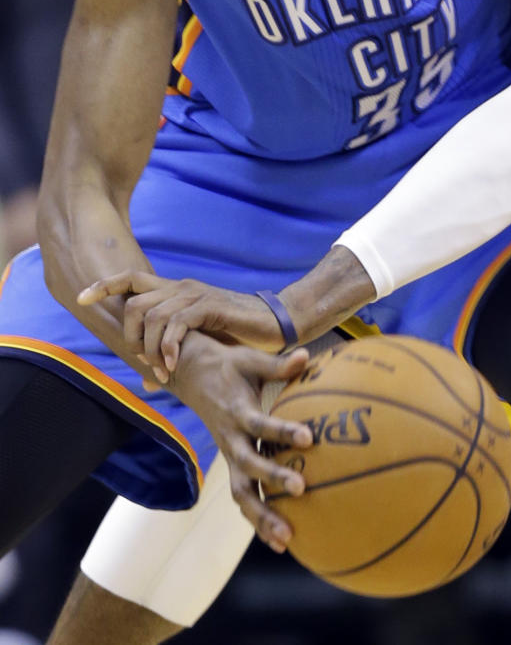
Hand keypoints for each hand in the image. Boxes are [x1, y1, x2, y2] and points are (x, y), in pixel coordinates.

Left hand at [77, 272, 284, 380]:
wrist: (276, 323)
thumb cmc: (238, 334)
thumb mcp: (199, 344)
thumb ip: (172, 356)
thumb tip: (147, 382)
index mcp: (175, 291)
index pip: (131, 279)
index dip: (104, 286)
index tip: (81, 298)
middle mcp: (181, 288)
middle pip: (133, 303)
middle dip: (130, 336)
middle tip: (144, 361)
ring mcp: (195, 295)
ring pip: (151, 316)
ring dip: (150, 348)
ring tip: (162, 369)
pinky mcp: (209, 306)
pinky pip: (176, 324)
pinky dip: (169, 348)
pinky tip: (173, 365)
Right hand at [169, 333, 311, 551]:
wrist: (192, 378)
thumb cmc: (229, 366)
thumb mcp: (250, 360)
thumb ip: (278, 365)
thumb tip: (306, 356)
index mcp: (237, 412)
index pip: (260, 424)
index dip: (282, 431)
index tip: (308, 437)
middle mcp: (230, 440)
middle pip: (247, 468)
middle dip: (273, 480)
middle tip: (302, 489)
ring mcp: (229, 458)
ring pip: (241, 494)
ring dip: (262, 517)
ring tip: (287, 539)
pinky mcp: (232, 468)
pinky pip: (244, 499)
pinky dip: (259, 522)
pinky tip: (281, 542)